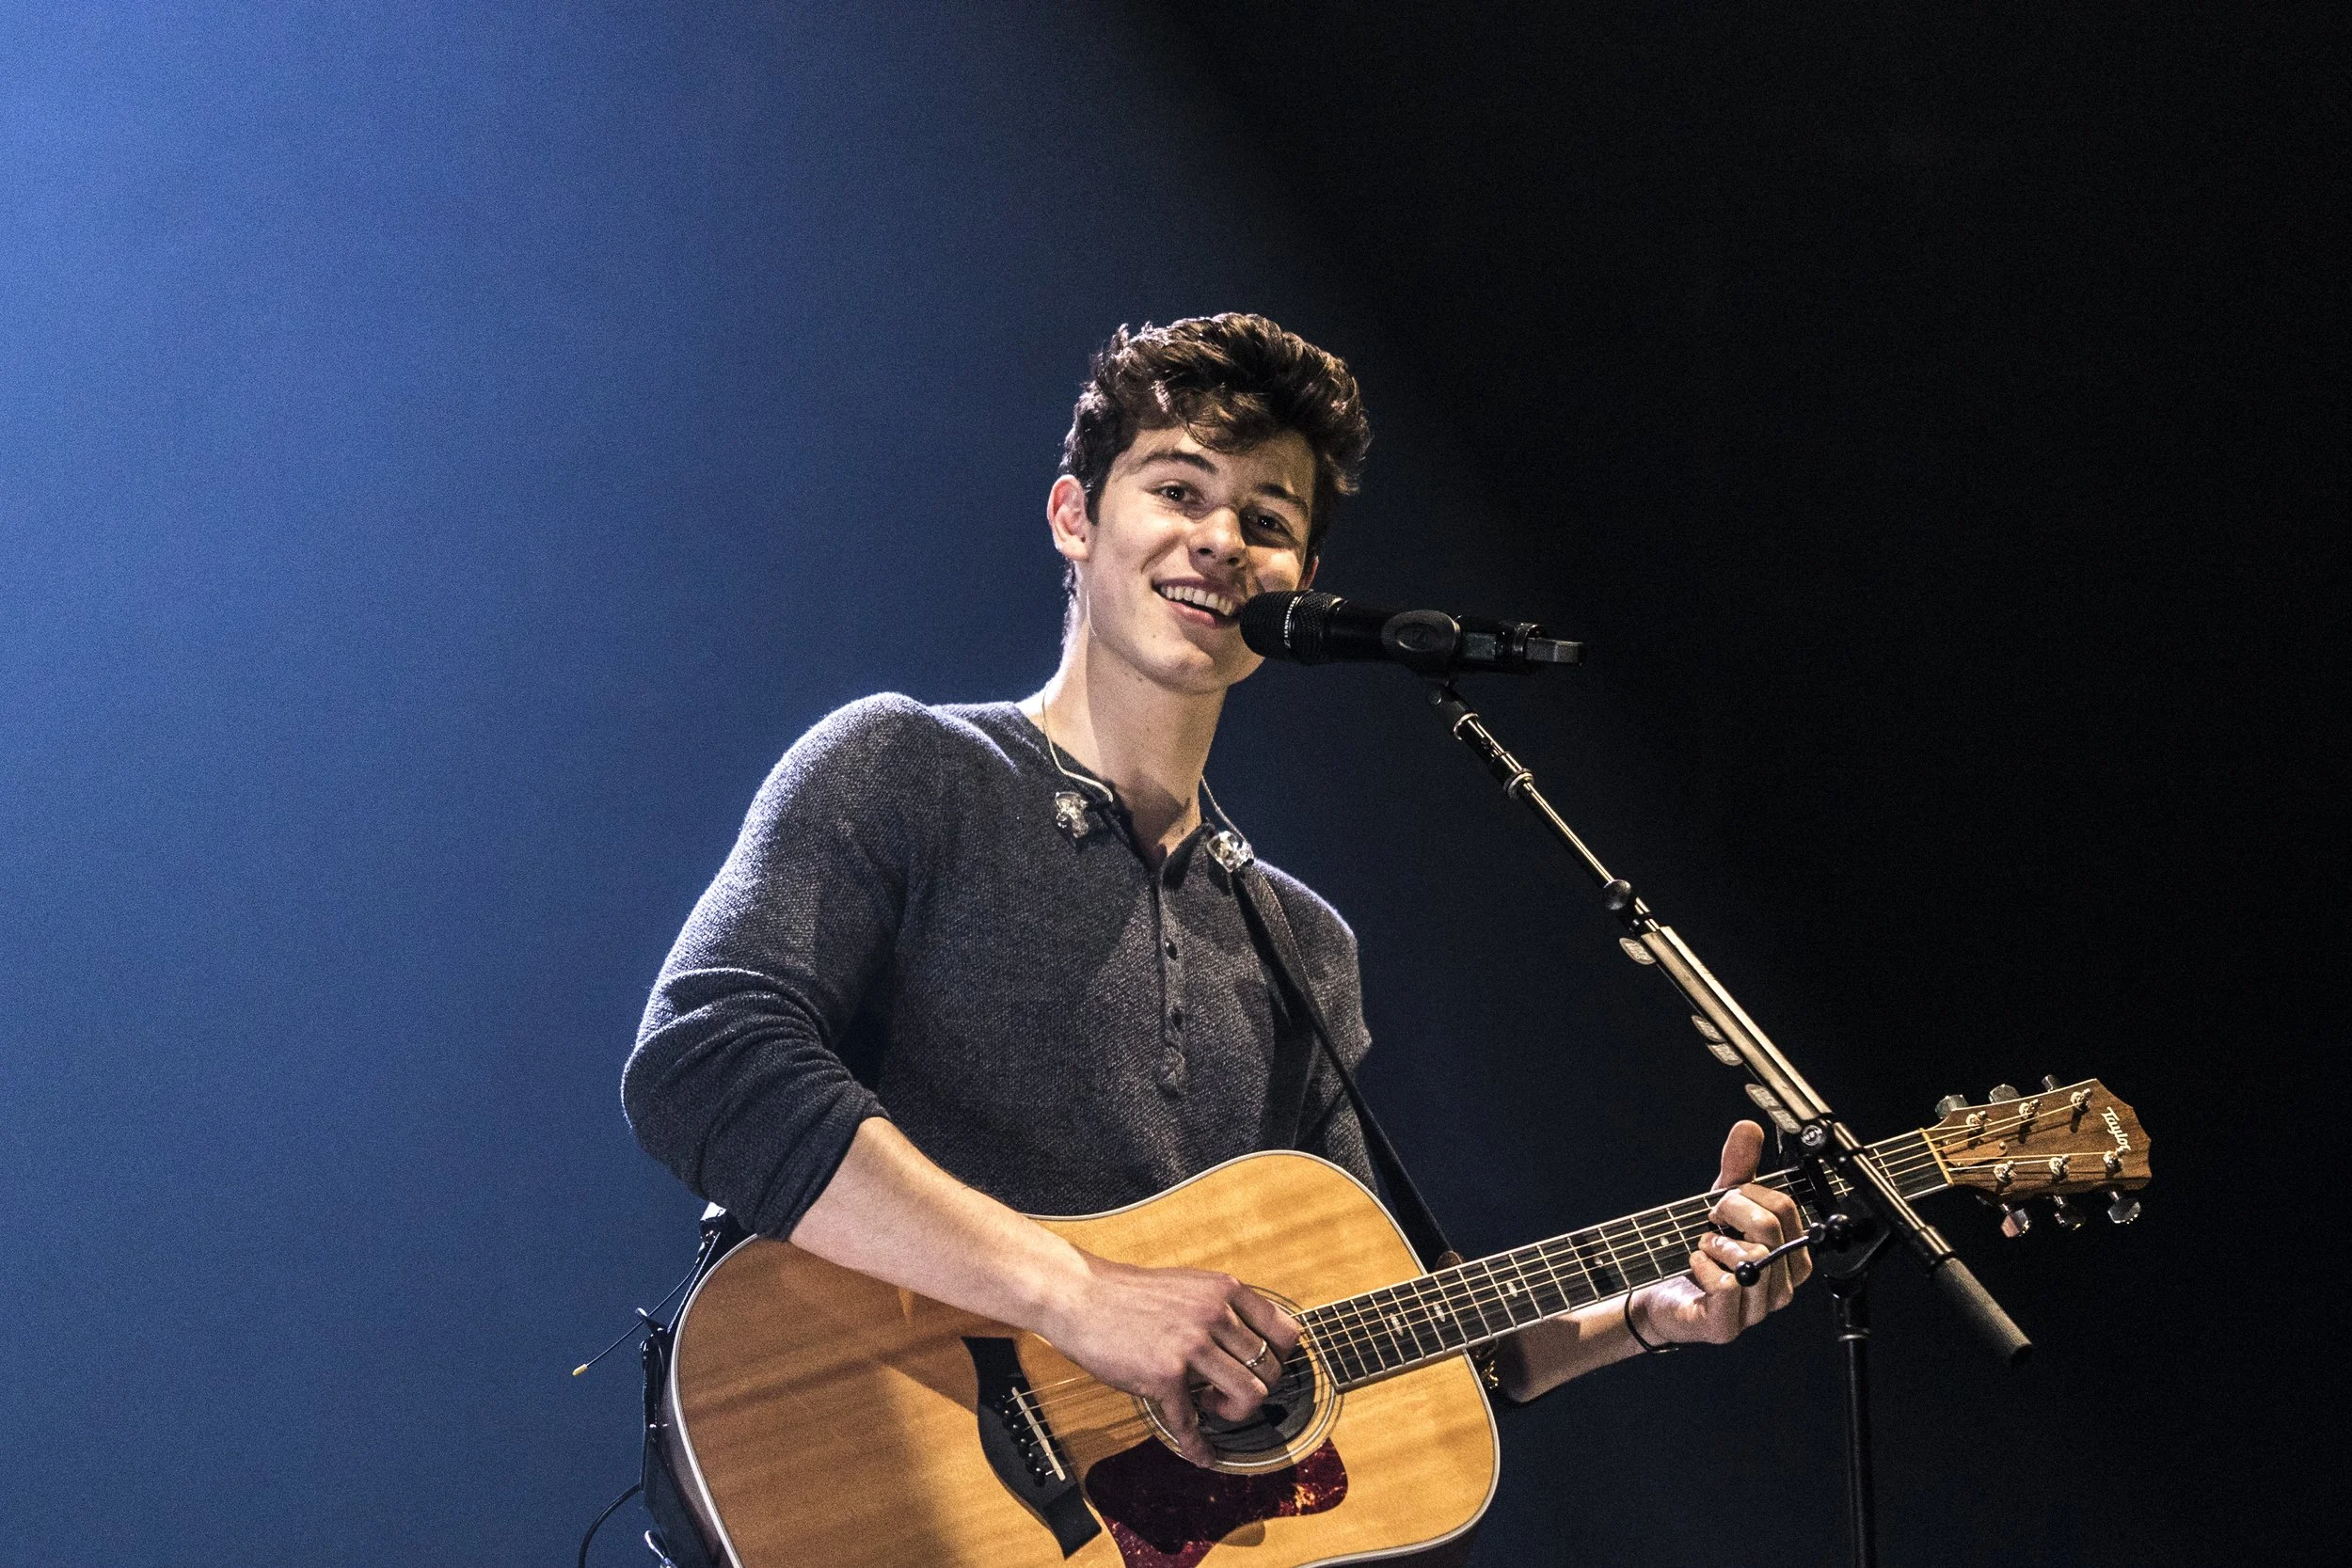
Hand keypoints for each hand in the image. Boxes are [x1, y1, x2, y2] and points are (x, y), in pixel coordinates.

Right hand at [1039, 1252, 1298, 1466]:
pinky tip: (1200, 1453)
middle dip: (1255, 1391)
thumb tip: (1252, 1340)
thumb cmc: (1128, 1294)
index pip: (1285, 1333)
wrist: (1079, 1296)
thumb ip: (1221, 1307)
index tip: (1262, 1370)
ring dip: (1235, 1413)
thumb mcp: (1189, 1285)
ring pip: (1250, 1396)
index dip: (1280, 1360)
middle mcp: (1214, 1315)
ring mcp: (1190, 1346)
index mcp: (1224, 1290)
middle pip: (1269, 1371)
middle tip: (1228, 1392)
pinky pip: (1193, 1423)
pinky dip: (1199, 1447)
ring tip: (1211, 1406)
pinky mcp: (1165, 1376)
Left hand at [1631, 1120, 1811, 1347]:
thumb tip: (1749, 1127)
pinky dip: (1703, 1265)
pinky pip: (1726, 1286)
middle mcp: (1781, 1288)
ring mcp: (1757, 1311)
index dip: (1751, 1194)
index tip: (1726, 1200)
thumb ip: (1739, 1168)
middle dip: (1731, 1211)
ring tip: (1704, 1245)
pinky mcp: (1727, 1327)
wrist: (1659, 1293)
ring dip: (1716, 1242)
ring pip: (1753, 1259)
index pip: (1786, 1209)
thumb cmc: (1701, 1252)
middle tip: (1710, 1219)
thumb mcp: (1720, 1204)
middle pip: (1771, 1230)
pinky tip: (1695, 1264)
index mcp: (1790, 1258)